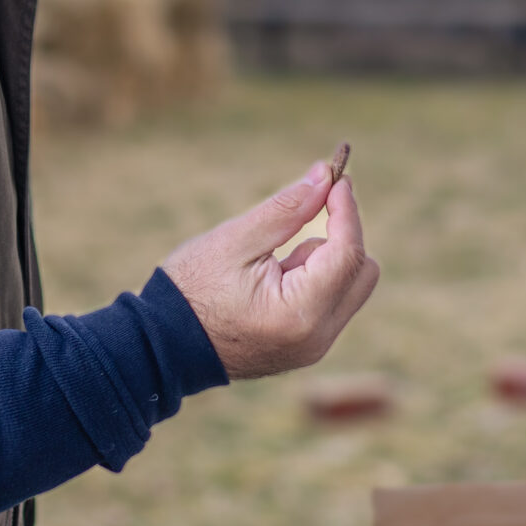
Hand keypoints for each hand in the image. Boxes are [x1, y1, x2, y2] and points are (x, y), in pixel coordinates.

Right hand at [161, 155, 380, 380]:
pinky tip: (272, 280)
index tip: (335, 177)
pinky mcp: (306, 348)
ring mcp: (313, 348)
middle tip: (304, 214)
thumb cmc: (191, 290)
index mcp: (300, 312)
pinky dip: (315, 280)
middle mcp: (316, 337)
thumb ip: (286, 209)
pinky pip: (332, 303)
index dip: (346, 210)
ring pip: (350, 287)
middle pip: (362, 272)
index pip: (348, 253)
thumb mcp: (235, 240)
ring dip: (325, 261)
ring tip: (271, 264)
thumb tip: (325, 177)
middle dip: (341, 237)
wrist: (163, 345)